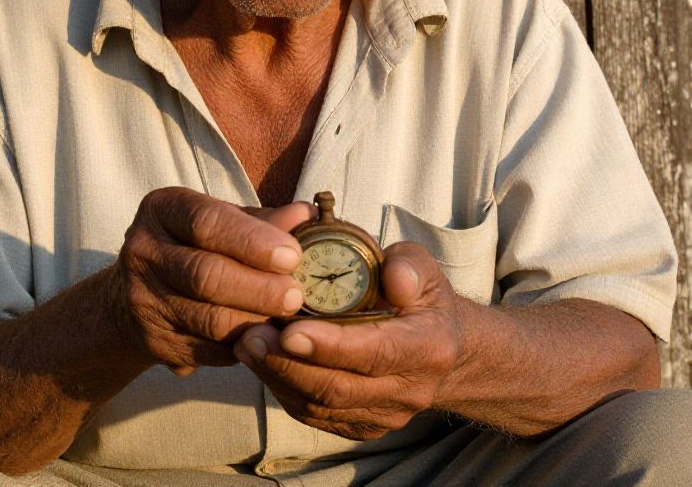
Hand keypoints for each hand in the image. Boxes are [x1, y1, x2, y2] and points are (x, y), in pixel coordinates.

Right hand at [111, 187, 311, 374]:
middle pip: (206, 274)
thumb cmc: (196, 245)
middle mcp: (143, 250)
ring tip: (288, 320)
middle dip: (260, 288)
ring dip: (256, 322)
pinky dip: (242, 346)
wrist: (139, 294)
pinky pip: (208, 350)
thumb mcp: (224, 223)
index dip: (252, 241)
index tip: (293, 255)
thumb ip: (264, 221)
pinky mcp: (152, 341)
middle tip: (297, 296)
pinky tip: (264, 339)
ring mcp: (142, 299)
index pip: (207, 222)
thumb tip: (306, 214)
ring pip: (209, 319)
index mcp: (162, 209)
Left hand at [234, 241, 461, 438]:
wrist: (444, 349)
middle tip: (251, 335)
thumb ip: (408, 266)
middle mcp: (408, 389)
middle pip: (340, 387)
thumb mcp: (423, 268)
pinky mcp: (363, 426)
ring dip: (278, 377)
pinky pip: (316, 416)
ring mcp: (385, 414)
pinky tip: (262, 362)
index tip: (290, 332)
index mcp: (427, 347)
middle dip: (289, 364)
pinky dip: (285, 390)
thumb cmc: (422, 298)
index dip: (331, 345)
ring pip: (322, 406)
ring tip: (247, 344)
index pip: (377, 352)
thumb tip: (393, 278)